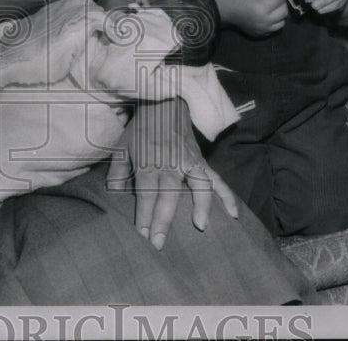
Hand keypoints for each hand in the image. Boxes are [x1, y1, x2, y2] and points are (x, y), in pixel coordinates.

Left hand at [106, 99, 237, 249]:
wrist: (163, 103)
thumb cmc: (140, 130)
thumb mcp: (121, 147)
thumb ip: (116, 173)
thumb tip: (113, 195)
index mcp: (147, 163)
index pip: (145, 193)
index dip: (144, 215)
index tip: (142, 236)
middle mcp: (170, 164)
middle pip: (168, 194)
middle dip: (163, 220)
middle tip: (160, 244)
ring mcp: (189, 163)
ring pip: (197, 185)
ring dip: (200, 205)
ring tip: (201, 227)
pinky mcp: (202, 161)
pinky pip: (217, 179)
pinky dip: (227, 195)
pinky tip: (234, 215)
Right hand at [215, 0, 290, 36]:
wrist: (226, 11)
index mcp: (263, 6)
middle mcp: (266, 20)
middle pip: (284, 10)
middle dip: (282, 2)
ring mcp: (265, 29)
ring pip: (282, 21)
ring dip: (280, 13)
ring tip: (272, 7)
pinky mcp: (262, 34)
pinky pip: (276, 28)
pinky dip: (275, 22)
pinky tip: (268, 16)